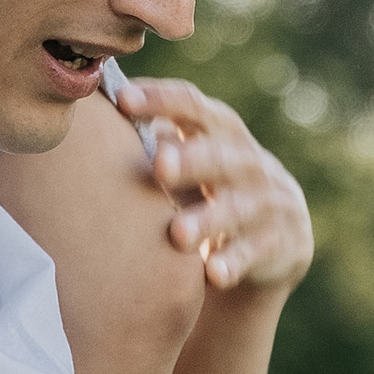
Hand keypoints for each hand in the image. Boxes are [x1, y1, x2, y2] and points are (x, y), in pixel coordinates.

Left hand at [111, 76, 312, 294]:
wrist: (276, 237)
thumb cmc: (209, 190)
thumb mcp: (190, 161)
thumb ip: (155, 141)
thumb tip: (93, 119)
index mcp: (222, 132)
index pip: (194, 107)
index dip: (161, 100)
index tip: (122, 100)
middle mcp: (249, 162)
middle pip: (222, 155)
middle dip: (192, 159)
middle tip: (159, 165)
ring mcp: (268, 203)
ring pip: (239, 208)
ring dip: (208, 220)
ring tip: (177, 234)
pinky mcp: (280, 244)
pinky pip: (255, 253)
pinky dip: (234, 263)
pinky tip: (213, 274)